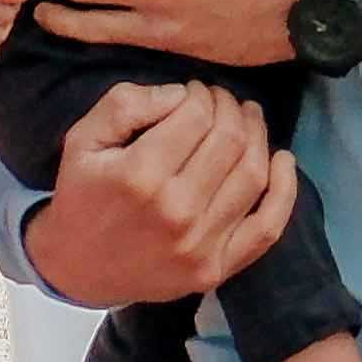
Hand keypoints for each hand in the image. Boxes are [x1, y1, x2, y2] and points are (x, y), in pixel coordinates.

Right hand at [27, 77, 289, 309]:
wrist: (77, 270)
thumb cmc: (81, 196)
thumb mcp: (82, 139)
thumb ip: (127, 103)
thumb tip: (182, 94)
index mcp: (140, 176)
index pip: (196, 117)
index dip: (201, 94)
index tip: (194, 91)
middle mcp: (177, 211)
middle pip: (229, 140)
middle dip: (229, 108)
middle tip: (220, 100)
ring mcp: (201, 245)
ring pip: (252, 175)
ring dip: (258, 136)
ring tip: (248, 118)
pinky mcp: (216, 269)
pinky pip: (267, 228)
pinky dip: (285, 191)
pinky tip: (283, 160)